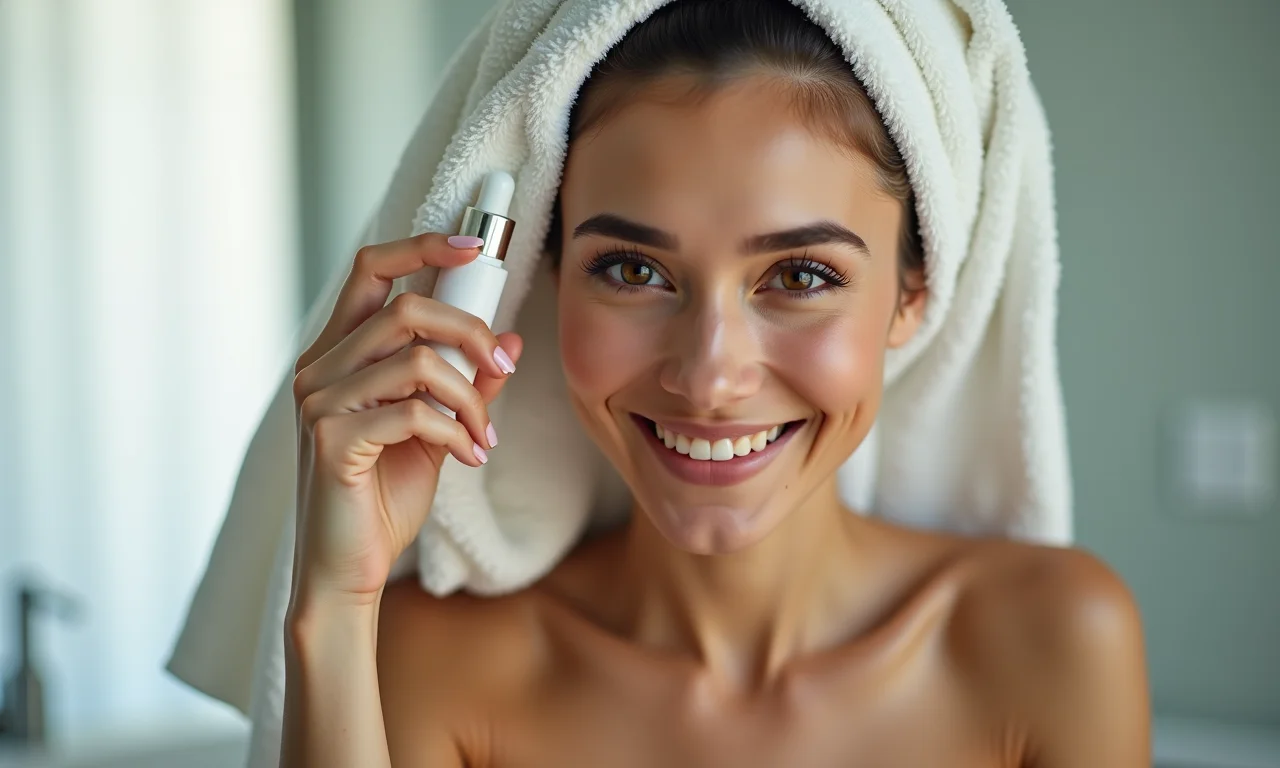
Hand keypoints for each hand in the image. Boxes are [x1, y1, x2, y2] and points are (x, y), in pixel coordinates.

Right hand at [289, 233, 522, 604]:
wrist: (349, 570)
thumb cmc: (383, 499)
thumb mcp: (437, 430)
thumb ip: (466, 385)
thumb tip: (510, 341)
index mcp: (338, 355)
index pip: (371, 270)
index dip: (422, 246)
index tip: (476, 246)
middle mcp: (320, 369)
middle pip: (407, 307)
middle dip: (470, 330)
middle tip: (502, 366)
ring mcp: (319, 403)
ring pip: (418, 359)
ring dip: (472, 397)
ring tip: (485, 435)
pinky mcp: (331, 440)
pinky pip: (415, 411)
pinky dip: (458, 432)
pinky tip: (470, 457)